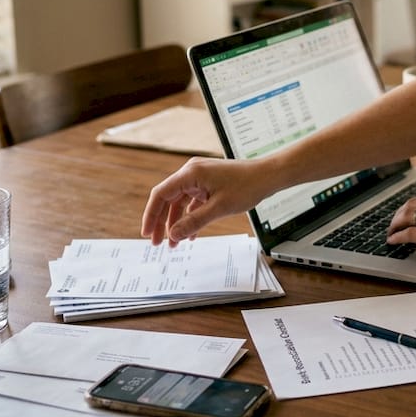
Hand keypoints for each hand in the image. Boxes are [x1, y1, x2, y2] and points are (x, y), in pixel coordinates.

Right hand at [141, 157, 265, 245]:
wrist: (268, 176)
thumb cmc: (247, 186)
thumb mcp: (219, 208)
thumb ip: (194, 222)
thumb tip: (173, 235)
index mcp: (190, 173)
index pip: (161, 194)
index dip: (151, 215)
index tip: (147, 234)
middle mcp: (192, 173)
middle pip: (168, 199)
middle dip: (162, 222)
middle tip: (157, 243)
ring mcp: (200, 178)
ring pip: (180, 203)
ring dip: (176, 222)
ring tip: (174, 244)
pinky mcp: (208, 184)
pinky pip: (192, 202)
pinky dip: (190, 217)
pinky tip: (190, 234)